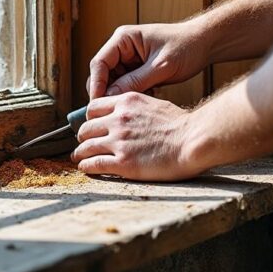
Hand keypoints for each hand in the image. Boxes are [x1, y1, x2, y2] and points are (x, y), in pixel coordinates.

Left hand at [70, 92, 209, 179]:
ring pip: (86, 147)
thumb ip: (135, 109)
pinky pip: (94, 164)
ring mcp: (118, 141)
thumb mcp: (154, 105)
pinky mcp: (122, 162)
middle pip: (86, 128)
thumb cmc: (181, 125)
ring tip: (79, 158)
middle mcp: (118, 120)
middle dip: (83, 137)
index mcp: (126, 103)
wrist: (193, 141)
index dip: (90, 119)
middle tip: (84, 144)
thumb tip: (129, 115)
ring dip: (80, 153)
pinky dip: (86, 167)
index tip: (91, 127)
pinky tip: (85, 168)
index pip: (93, 108)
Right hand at [87, 22, 208, 99]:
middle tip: (116, 110)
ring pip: (114, 82)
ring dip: (123, 94)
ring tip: (141, 100)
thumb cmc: (186, 47)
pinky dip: (134, 94)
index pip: (99, 63)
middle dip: (108, 92)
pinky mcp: (137, 68)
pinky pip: (127, 85)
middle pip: (103, 74)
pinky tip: (151, 95)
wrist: (205, 44)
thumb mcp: (161, 67)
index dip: (97, 85)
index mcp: (123, 39)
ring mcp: (129, 58)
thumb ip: (135, 81)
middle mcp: (122, 47)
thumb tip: (110, 96)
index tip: (97, 105)